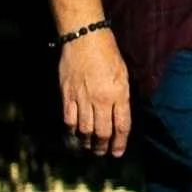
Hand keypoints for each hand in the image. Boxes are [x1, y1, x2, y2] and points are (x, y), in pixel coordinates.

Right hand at [57, 28, 131, 156]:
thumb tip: (119, 117)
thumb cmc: (108, 54)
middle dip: (103, 146)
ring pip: (85, 129)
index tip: (118, 152)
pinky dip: (72, 131)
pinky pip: (69, 120)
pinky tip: (74, 134)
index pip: (122, 126)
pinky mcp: (67, 95)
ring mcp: (83, 98)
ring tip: (89, 147)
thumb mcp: (123, 75)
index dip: (120, 142)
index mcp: (119, 94)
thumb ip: (122, 97)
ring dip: (88, 142)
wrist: (84, 38)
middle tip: (102, 153)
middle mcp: (101, 100)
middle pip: (102, 132)